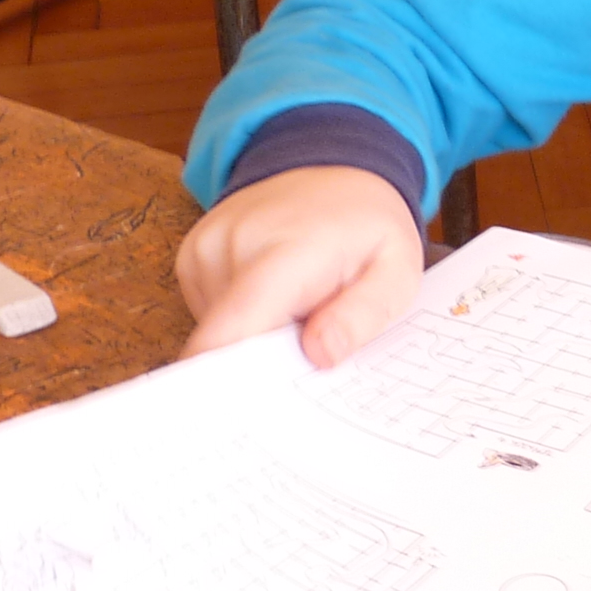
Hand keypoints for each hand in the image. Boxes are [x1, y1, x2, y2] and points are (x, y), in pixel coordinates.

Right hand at [176, 165, 422, 366]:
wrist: (337, 167)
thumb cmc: (370, 226)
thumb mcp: (397, 270)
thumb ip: (364, 313)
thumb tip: (319, 355)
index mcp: (286, 251)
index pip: (233, 328)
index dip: (225, 384)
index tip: (237, 424)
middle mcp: (232, 247)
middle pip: (226, 343)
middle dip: (259, 368)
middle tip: (302, 369)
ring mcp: (204, 250)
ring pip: (218, 333)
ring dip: (256, 340)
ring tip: (298, 313)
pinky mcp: (193, 257)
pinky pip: (212, 314)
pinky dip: (243, 321)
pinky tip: (276, 300)